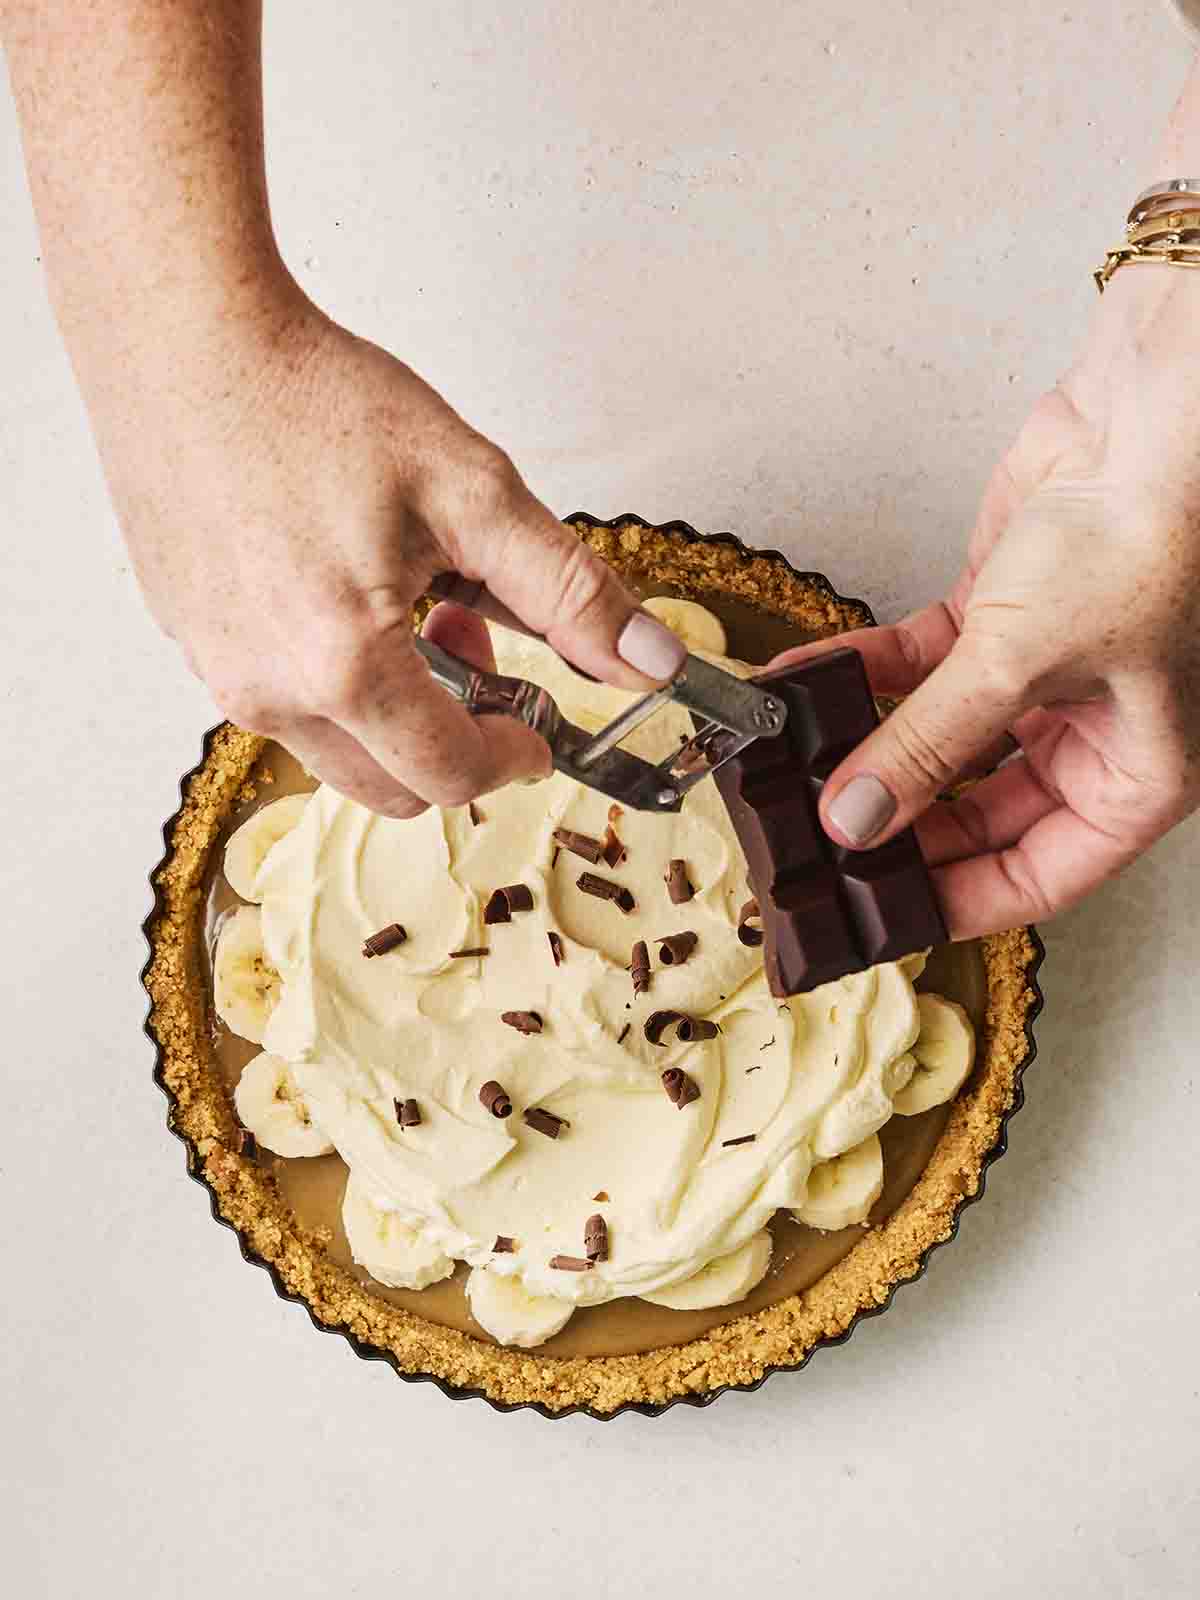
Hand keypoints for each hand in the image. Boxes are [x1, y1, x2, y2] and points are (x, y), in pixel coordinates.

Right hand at [92, 288, 685, 814]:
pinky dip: (335, 676)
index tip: (541, 724)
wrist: (184, 338)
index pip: (452, 776)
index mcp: (343, 666)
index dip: (515, 757)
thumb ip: (570, 591)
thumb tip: (647, 661)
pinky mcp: (192, 644)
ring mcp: (219, 673)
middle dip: (456, 736)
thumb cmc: (312, 400)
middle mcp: (268, 692)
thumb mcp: (473, 492)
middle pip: (393, 787)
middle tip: (477, 641)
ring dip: (396, 707)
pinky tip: (348, 587)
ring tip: (413, 602)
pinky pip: (282, 700)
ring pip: (337, 748)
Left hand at [770, 267, 1199, 939]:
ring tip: (793, 772)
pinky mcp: (998, 619)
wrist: (1152, 413)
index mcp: (1137, 779)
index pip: (1037, 879)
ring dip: (865, 750)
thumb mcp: (1018, 665)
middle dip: (893, 829)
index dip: (954, 904)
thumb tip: (855, 821)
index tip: (875, 921)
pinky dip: (859, 676)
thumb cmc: (1143, 536)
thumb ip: (927, 748)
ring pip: (940, 743)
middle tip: (815, 849)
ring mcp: (1043, 679)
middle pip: (979, 816)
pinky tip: (801, 685)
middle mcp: (1093, 738)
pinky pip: (915, 671)